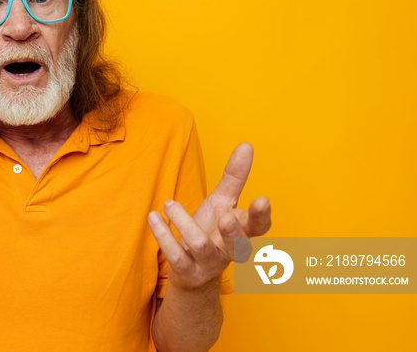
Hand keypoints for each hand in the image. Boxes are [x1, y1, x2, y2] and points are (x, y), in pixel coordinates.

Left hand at [148, 143, 271, 290]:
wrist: (192, 269)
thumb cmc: (211, 230)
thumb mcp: (223, 202)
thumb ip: (234, 177)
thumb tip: (247, 145)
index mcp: (242, 232)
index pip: (259, 227)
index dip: (262, 216)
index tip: (263, 199)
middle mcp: (229, 250)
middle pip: (237, 245)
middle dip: (232, 232)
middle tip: (225, 217)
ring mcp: (208, 263)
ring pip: (201, 246)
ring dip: (185, 224)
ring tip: (169, 203)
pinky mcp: (187, 271)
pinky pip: (176, 256)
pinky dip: (163, 236)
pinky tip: (154, 217)